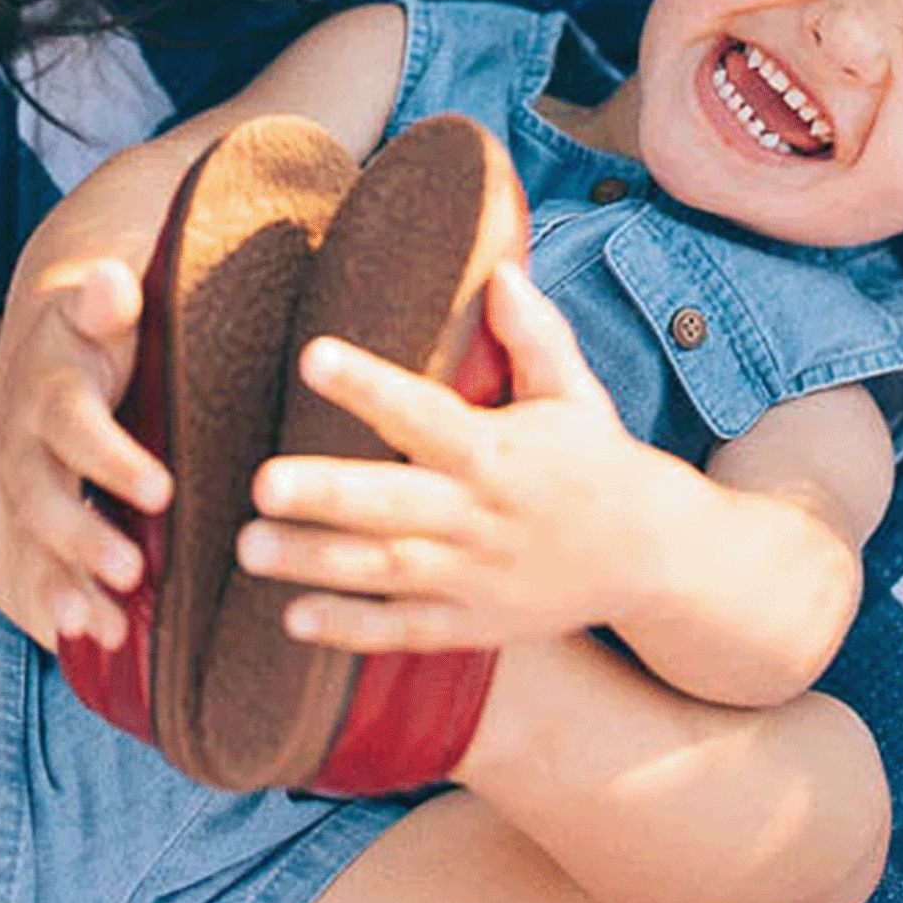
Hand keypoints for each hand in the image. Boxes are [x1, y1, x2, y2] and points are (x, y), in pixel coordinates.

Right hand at [0, 253, 171, 652]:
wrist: (54, 339)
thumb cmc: (103, 321)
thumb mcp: (105, 300)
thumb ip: (107, 299)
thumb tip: (109, 281)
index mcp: (50, 385)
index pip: (71, 422)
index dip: (110, 457)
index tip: (160, 488)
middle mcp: (26, 442)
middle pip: (42, 495)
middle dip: (81, 536)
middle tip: (130, 572)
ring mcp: (26, 488)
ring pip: (32, 542)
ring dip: (64, 585)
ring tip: (104, 628)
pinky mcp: (34, 522)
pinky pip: (35, 569)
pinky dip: (56, 606)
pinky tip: (88, 647)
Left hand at [236, 262, 652, 653]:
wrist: (654, 557)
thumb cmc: (598, 461)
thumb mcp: (574, 394)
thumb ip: (536, 336)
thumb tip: (501, 271)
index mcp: (498, 452)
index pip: (424, 413)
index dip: (369, 386)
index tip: (313, 356)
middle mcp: (479, 517)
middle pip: (394, 506)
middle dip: (327, 496)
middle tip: (259, 483)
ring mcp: (474, 578)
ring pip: (386, 572)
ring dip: (315, 562)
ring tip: (248, 547)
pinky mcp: (473, 625)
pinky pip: (405, 631)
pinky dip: (351, 629)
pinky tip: (293, 617)